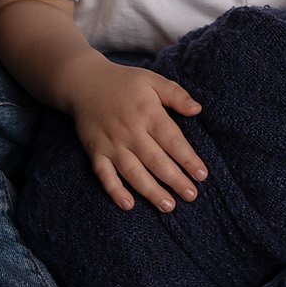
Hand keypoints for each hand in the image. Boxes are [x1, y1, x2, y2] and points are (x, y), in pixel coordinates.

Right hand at [67, 65, 206, 211]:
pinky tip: (128, 205)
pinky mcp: (95, 152)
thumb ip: (176, 94)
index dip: (188, 159)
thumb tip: (197, 109)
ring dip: (151, 191)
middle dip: (175, 180)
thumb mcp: (152, 80)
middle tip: (191, 196)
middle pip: (156, 160)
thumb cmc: (123, 83)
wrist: (83, 82)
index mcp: (148, 113)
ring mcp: (111, 144)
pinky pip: (104, 175)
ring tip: (168, 206)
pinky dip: (115, 190)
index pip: (172, 140)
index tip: (202, 175)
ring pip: (133, 172)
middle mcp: (130, 131)